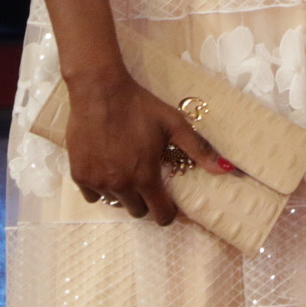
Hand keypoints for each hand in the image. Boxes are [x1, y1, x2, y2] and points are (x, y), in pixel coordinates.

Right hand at [64, 72, 230, 222]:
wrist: (100, 92)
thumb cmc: (139, 106)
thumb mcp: (173, 124)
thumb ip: (199, 149)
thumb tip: (227, 169)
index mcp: (145, 177)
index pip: (160, 215)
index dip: (168, 212)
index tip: (168, 203)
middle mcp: (121, 185)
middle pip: (138, 211)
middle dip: (145, 200)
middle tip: (146, 177)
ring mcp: (97, 182)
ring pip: (115, 202)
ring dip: (123, 192)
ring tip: (125, 168)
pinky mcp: (78, 175)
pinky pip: (92, 194)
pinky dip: (100, 186)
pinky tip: (106, 166)